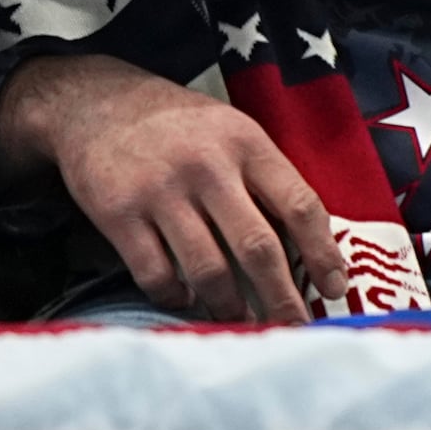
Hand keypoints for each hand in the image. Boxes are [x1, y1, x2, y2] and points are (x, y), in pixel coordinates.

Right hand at [0, 55, 343, 320]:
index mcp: (245, 143)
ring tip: (241, 320)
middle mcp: (206, 166)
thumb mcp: (231, 131)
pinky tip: (186, 298)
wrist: (96, 102)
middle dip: (282, 298)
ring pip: (209, 270)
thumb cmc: (177, 126)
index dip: (322, 253)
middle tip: (294, 327)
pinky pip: (157, 275)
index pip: (299, 204)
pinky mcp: (120, 214)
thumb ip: (267, 180)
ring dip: (230, 306)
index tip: (335, 288)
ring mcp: (161, 191)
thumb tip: (309, 249)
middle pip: (258, 247)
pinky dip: (176, 297)